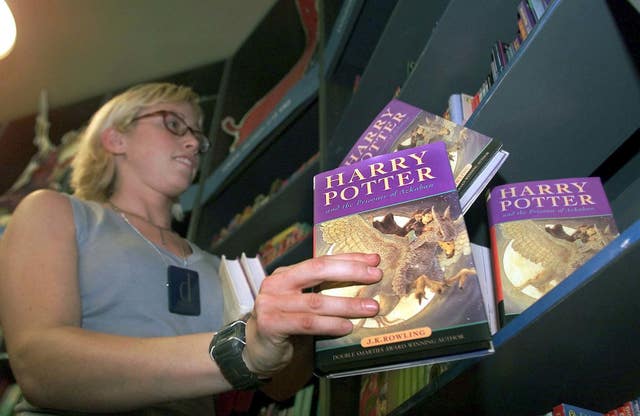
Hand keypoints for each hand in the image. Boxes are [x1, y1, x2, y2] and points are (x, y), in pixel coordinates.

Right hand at [243, 253, 381, 376]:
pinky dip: (330, 324)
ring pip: (316, 301)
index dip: (348, 258)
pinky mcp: (271, 324)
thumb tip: (362, 285)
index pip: (321, 260)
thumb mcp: (302, 303)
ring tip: (370, 307)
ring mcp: (271, 303)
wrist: (257, 351)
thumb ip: (321, 291)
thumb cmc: (286, 324)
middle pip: (318, 270)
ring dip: (347, 304)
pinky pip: (307, 323)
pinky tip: (346, 327)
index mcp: (287, 273)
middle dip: (350, 271)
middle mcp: (277, 283)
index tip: (373, 260)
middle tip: (376, 276)